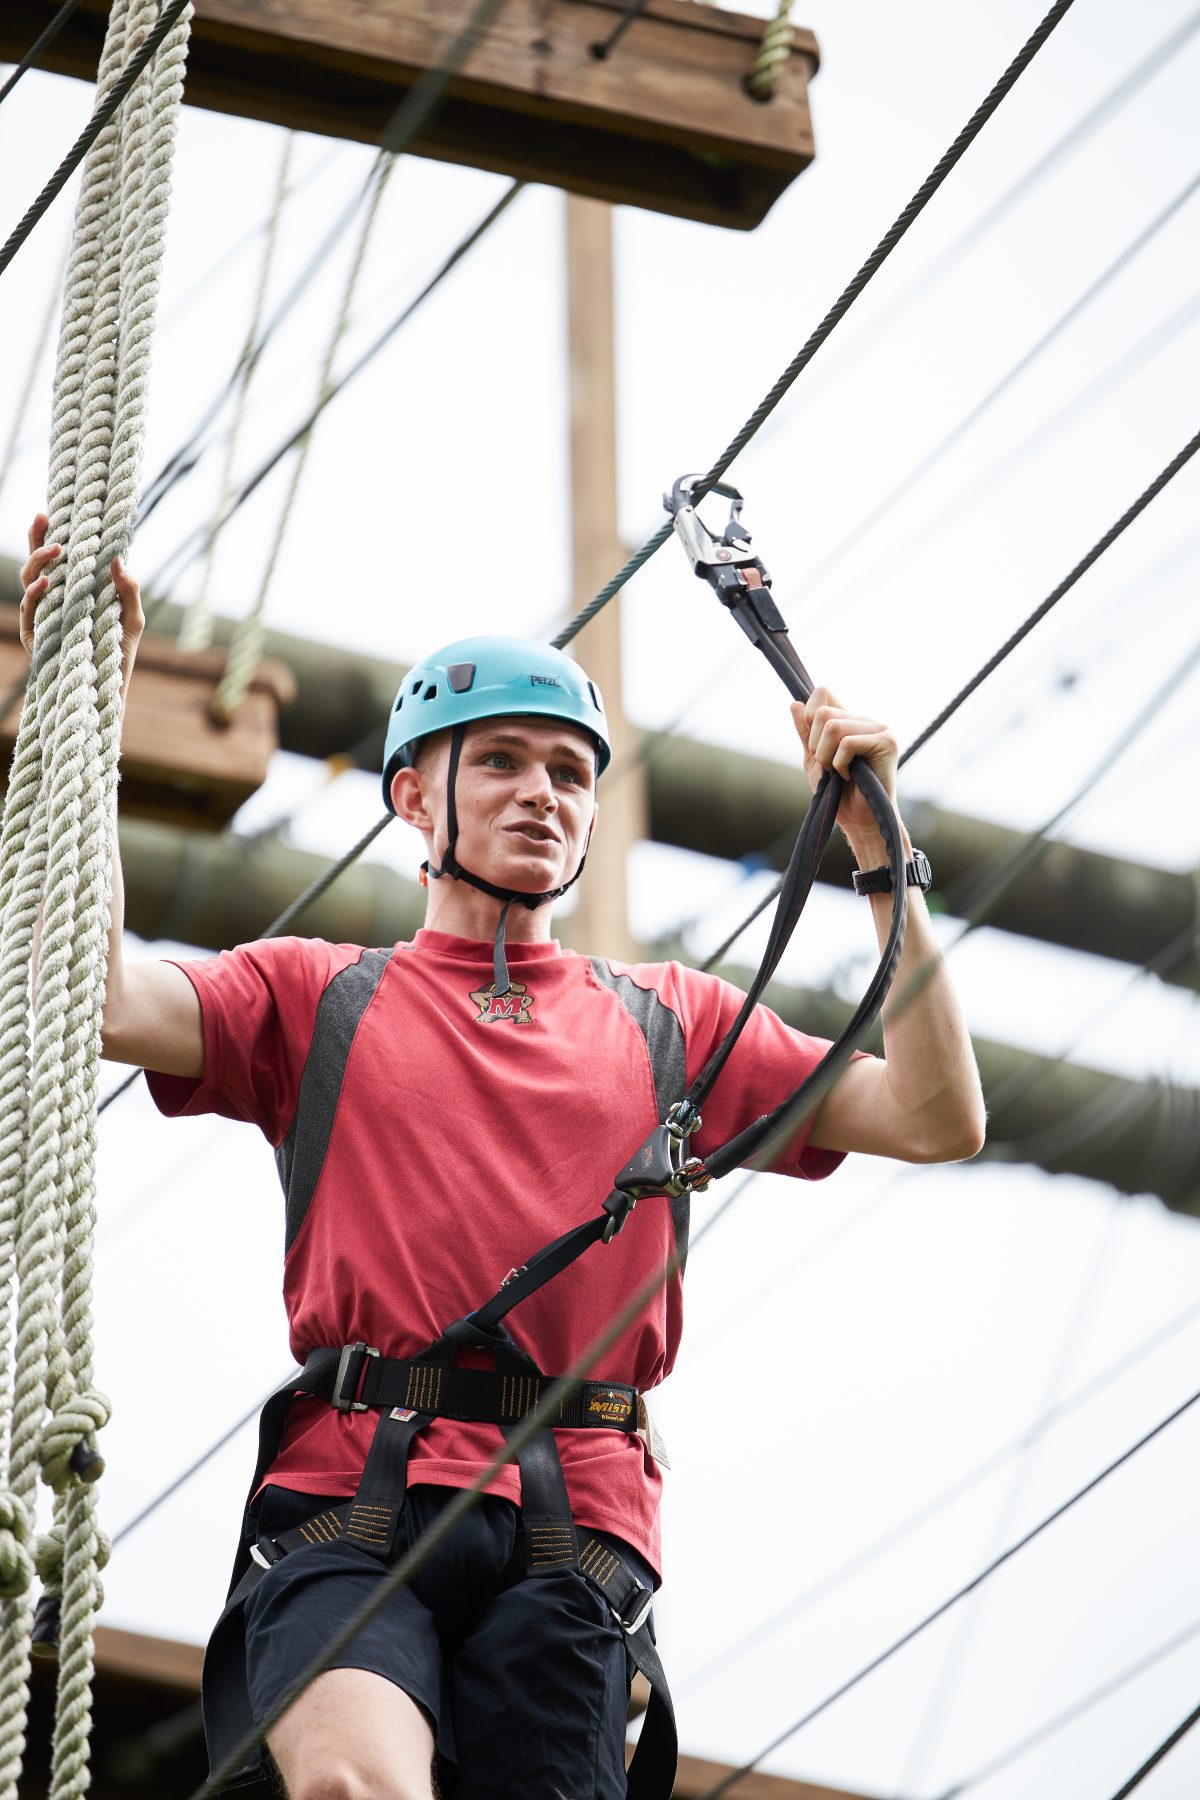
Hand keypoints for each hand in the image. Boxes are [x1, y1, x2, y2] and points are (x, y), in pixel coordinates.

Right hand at [20, 513, 144, 691]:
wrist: (110, 688)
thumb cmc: (120, 651)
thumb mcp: (132, 618)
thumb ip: (128, 590)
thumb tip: (118, 559)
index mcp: (74, 591)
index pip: (57, 559)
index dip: (49, 536)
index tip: (50, 513)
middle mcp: (54, 601)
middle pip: (37, 564)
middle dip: (36, 539)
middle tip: (45, 519)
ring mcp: (42, 617)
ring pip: (29, 580)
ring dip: (39, 561)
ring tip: (56, 550)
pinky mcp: (35, 635)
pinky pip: (29, 610)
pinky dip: (35, 593)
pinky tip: (46, 581)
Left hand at [790, 687, 902, 861]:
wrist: (858, 821)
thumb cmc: (838, 794)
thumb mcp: (814, 759)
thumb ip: (806, 732)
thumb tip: (795, 703)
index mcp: (852, 720)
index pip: (823, 692)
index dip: (809, 716)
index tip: (815, 746)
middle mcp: (868, 720)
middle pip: (822, 712)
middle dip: (816, 745)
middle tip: (830, 767)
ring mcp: (880, 729)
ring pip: (833, 726)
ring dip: (827, 756)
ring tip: (839, 772)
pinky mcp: (887, 742)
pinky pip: (847, 743)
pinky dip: (840, 764)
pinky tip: (849, 776)